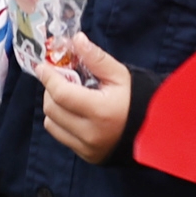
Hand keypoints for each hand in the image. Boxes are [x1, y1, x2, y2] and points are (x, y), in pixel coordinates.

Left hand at [35, 30, 131, 162]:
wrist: (153, 130)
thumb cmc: (137, 99)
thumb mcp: (120, 75)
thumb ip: (96, 58)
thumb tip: (76, 40)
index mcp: (100, 111)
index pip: (61, 94)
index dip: (48, 78)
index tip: (42, 66)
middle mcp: (91, 133)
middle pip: (52, 109)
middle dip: (50, 90)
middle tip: (59, 78)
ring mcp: (87, 148)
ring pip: (51, 124)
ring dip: (53, 106)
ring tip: (67, 95)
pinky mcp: (86, 156)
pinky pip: (61, 136)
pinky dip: (60, 121)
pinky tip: (74, 111)